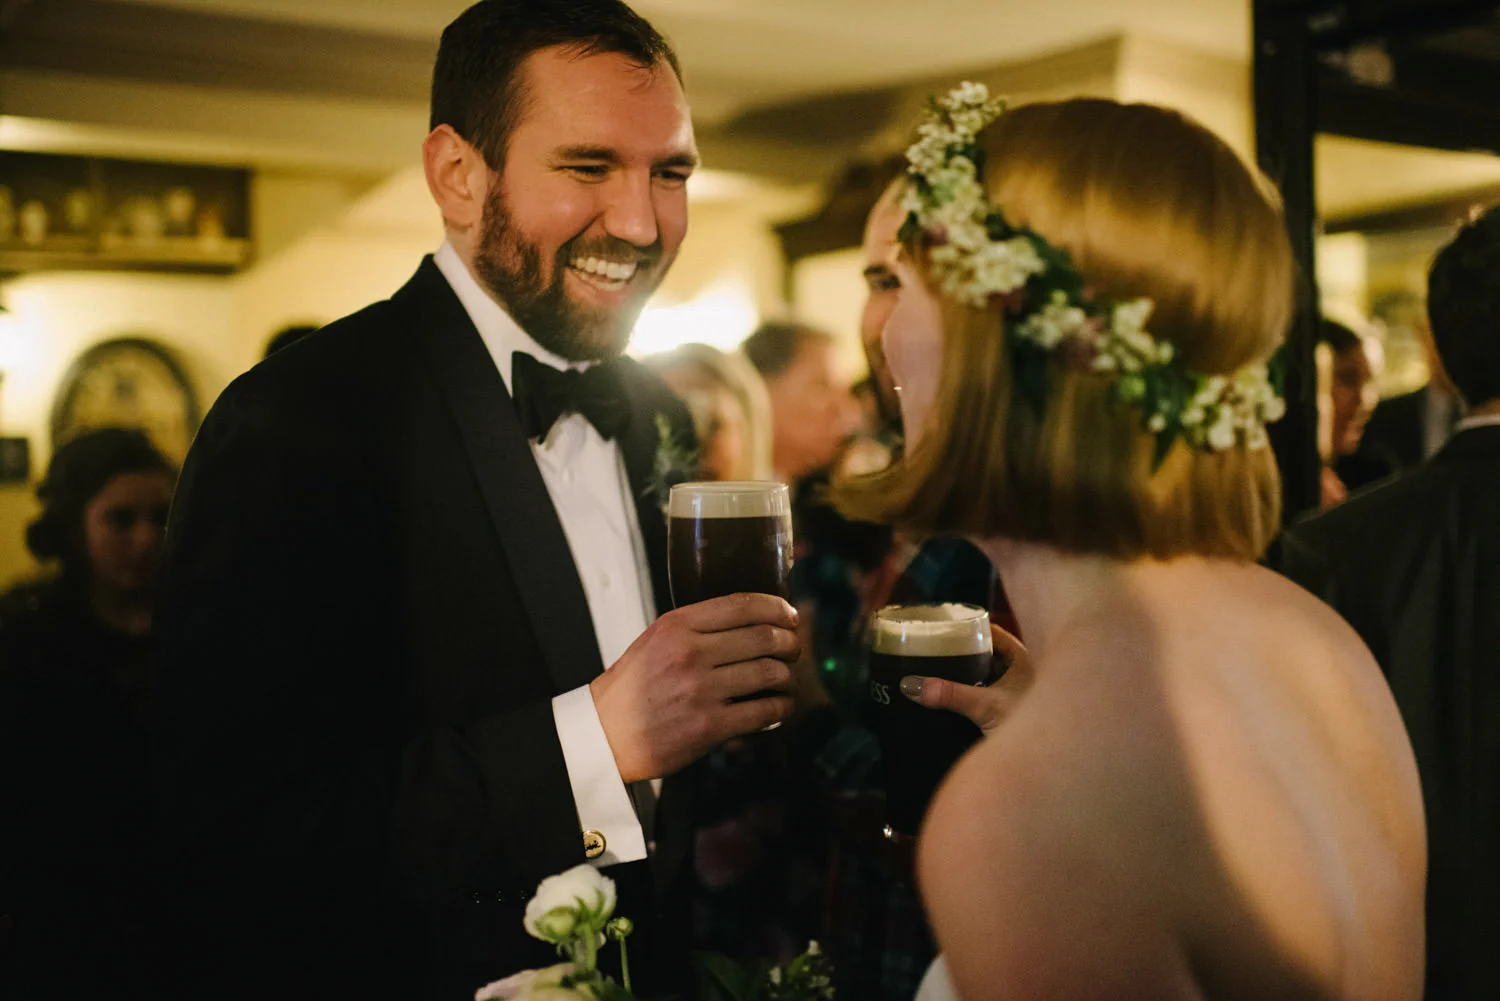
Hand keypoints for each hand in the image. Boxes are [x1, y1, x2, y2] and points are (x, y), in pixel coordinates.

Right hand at [590, 593, 801, 782]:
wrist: (606, 733)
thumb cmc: (634, 686)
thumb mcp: (656, 639)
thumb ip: (697, 626)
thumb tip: (750, 619)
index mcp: (678, 625)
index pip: (743, 605)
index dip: (777, 608)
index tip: (790, 616)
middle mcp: (691, 653)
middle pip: (765, 637)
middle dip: (790, 643)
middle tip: (794, 650)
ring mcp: (701, 690)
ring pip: (770, 673)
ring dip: (789, 677)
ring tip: (787, 680)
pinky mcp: (710, 725)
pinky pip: (764, 711)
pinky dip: (781, 708)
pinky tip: (780, 706)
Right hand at [899, 623, 1032, 734]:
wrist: (1046, 759)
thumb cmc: (1032, 727)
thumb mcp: (984, 706)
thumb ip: (949, 694)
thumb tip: (911, 685)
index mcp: (1023, 659)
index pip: (993, 632)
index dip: (969, 627)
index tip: (945, 627)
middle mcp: (1023, 672)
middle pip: (988, 653)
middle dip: (964, 652)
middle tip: (935, 649)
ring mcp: (1019, 692)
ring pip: (989, 674)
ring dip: (969, 674)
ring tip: (939, 670)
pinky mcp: (1014, 711)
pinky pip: (990, 693)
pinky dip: (974, 692)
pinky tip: (955, 697)